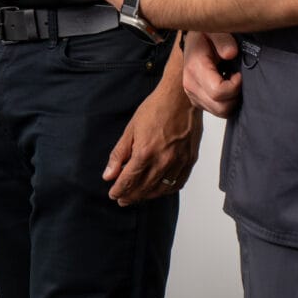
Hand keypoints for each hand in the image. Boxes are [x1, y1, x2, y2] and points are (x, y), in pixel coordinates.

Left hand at [104, 86, 201, 205]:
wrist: (181, 97)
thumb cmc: (155, 109)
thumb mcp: (131, 129)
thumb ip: (119, 154)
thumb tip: (108, 175)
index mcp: (145, 152)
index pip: (129, 180)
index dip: (119, 190)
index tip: (113, 194)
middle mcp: (163, 161)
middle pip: (144, 188)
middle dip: (131, 196)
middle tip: (122, 200)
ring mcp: (179, 162)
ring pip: (161, 189)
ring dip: (147, 196)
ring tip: (137, 196)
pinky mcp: (190, 160)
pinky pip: (178, 183)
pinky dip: (166, 190)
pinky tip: (158, 190)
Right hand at [181, 31, 241, 117]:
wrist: (193, 40)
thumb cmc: (205, 34)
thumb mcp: (214, 30)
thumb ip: (223, 40)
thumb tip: (231, 53)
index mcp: (195, 68)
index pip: (218, 92)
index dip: (235, 86)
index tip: (239, 73)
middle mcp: (191, 85)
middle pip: (221, 107)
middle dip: (236, 96)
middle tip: (238, 78)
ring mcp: (193, 95)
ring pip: (220, 112)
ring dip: (232, 100)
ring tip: (233, 81)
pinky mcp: (198, 100)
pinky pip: (217, 110)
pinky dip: (227, 102)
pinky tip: (227, 85)